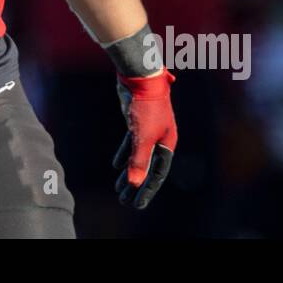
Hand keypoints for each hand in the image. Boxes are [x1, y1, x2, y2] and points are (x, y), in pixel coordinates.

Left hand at [113, 68, 176, 208]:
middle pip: (147, 168)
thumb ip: (139, 161)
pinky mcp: (136, 123)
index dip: (146, 190)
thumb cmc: (146, 106)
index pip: (157, 174)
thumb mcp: (142, 136)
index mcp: (166, 144)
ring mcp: (147, 131)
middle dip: (136, 185)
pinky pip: (130, 144)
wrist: (140, 78)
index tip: (137, 205)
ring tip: (119, 189)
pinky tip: (116, 166)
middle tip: (125, 201)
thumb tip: (134, 185)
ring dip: (128, 173)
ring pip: (137, 157)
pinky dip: (123, 155)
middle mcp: (159, 139)